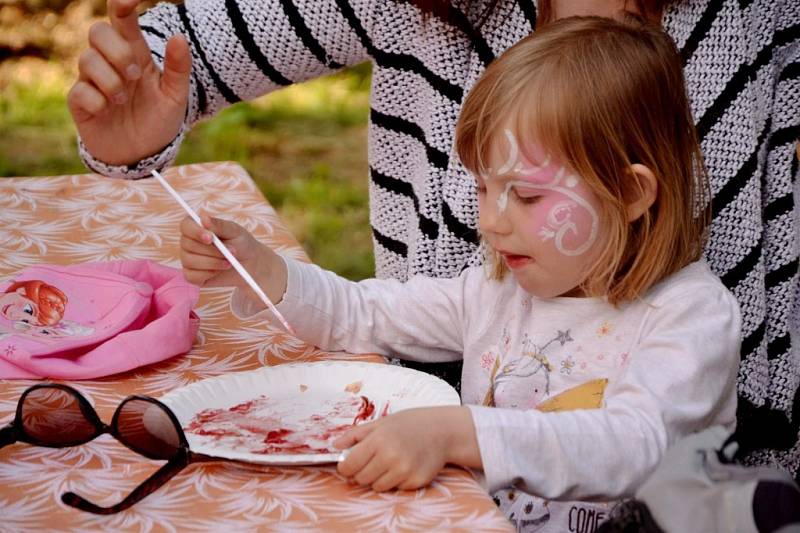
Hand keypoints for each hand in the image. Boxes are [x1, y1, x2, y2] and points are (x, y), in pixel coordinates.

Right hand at [67, 0, 190, 165]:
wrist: (143, 154)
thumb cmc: (159, 120)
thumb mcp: (176, 97)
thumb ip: (178, 68)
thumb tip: (179, 37)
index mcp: (134, 55)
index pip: (121, 19)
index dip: (121, 4)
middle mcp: (110, 63)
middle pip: (97, 32)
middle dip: (117, 52)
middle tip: (136, 76)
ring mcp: (92, 81)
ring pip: (87, 60)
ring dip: (111, 81)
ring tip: (125, 100)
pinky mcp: (80, 103)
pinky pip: (80, 90)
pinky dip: (98, 100)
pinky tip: (108, 110)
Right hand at [179, 214, 286, 305]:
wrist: (249, 264)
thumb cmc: (241, 243)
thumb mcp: (234, 231)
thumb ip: (219, 225)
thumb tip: (203, 218)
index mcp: (196, 227)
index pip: (185, 226)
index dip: (195, 232)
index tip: (210, 238)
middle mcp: (188, 242)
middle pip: (187, 244)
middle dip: (211, 250)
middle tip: (231, 252)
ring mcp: (188, 259)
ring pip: (190, 261)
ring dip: (212, 263)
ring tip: (229, 262)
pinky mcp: (192, 275)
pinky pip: (192, 276)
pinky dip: (209, 274)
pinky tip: (219, 270)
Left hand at [334, 406, 480, 491]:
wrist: (441, 430)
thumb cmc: (409, 424)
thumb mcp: (380, 423)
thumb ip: (355, 435)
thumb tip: (334, 446)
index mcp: (378, 440)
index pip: (349, 465)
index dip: (346, 467)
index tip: (349, 465)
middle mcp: (391, 457)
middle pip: (361, 479)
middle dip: (362, 473)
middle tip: (373, 461)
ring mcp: (404, 471)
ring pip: (377, 487)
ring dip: (378, 478)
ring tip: (389, 463)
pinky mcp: (415, 482)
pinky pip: (395, 489)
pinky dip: (396, 481)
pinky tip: (404, 466)